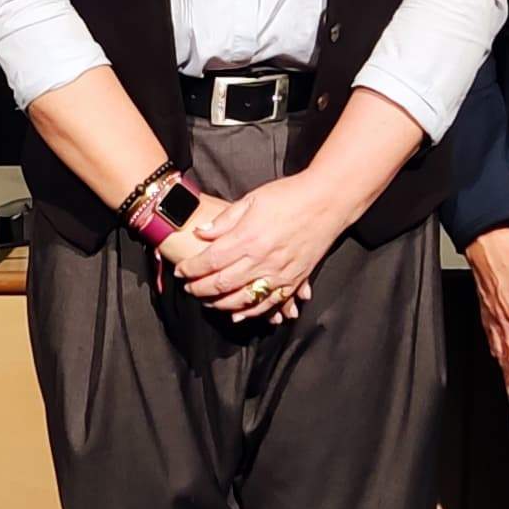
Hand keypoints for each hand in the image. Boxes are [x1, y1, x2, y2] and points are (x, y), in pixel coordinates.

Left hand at [164, 175, 346, 324]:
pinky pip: (270, 303)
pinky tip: (238, 313)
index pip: (210, 261)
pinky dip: (252, 312)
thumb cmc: (289, 195)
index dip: (191, 269)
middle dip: (200, 289)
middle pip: (222, 284)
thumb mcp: (252, 200)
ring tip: (207, 301)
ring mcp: (279, 273)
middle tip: (188, 288)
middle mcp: (262, 259)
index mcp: (248, 237)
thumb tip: (201, 234)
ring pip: (243, 299)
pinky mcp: (295, 279)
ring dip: (221, 304)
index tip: (180, 271)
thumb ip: (225, 220)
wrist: (328, 201)